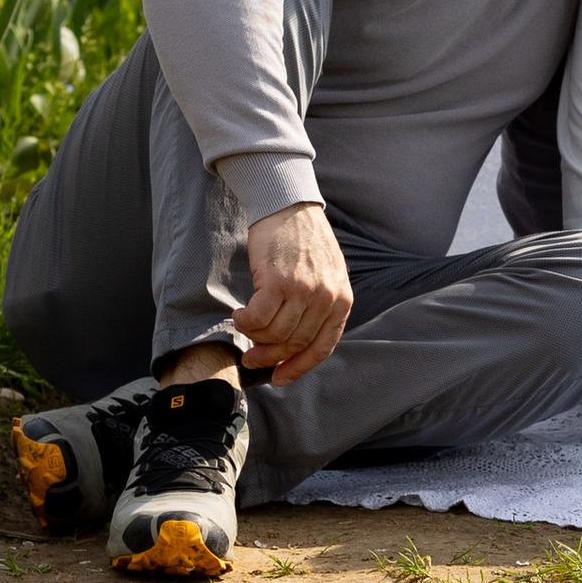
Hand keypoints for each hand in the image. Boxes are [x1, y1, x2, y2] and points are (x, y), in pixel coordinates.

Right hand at [235, 201, 353, 381]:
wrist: (288, 204)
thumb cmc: (302, 240)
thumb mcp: (327, 274)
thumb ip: (319, 306)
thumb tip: (295, 343)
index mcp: (342, 300)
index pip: (322, 347)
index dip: (299, 368)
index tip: (280, 378)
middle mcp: (326, 298)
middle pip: (295, 344)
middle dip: (270, 357)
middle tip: (252, 359)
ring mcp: (303, 291)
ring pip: (275, 334)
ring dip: (255, 338)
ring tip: (244, 330)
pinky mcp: (278, 282)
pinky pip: (258, 318)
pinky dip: (245, 323)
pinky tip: (239, 316)